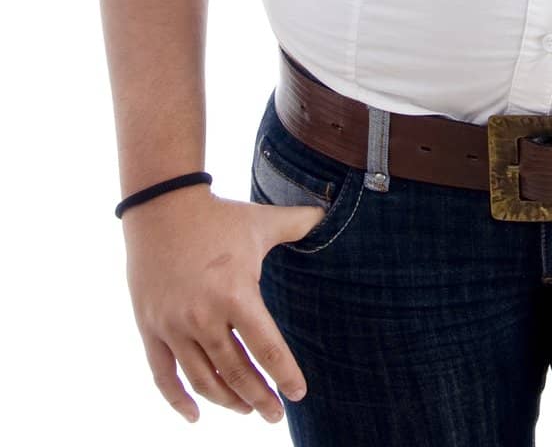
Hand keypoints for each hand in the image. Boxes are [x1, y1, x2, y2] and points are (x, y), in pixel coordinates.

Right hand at [122, 186, 326, 422]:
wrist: (161, 206)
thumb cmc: (217, 216)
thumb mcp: (260, 221)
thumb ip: (298, 223)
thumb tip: (329, 215)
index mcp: (236, 293)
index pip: (267, 348)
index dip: (285, 375)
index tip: (298, 394)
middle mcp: (203, 316)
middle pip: (236, 372)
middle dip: (260, 398)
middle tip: (276, 415)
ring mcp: (173, 325)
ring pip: (203, 380)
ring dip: (227, 401)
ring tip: (246, 410)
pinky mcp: (150, 328)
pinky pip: (163, 376)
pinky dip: (178, 401)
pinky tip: (196, 415)